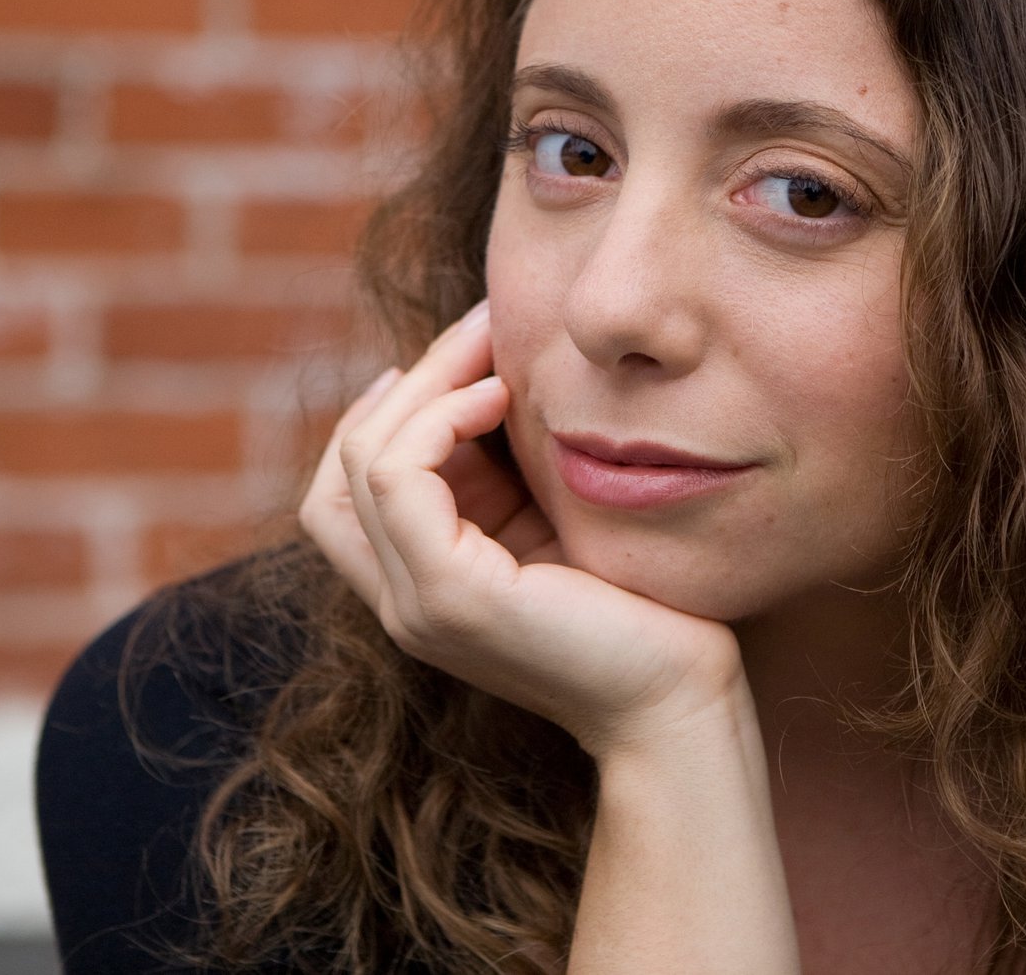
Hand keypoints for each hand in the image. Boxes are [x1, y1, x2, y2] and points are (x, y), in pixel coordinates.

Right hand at [298, 298, 749, 759]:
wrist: (683, 702)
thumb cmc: (648, 609)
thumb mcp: (561, 523)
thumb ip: (518, 474)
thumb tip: (505, 375)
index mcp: (428, 583)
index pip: (350, 485)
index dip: (395, 408)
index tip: (469, 354)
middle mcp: (405, 601)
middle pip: (342, 465)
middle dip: (411, 379)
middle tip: (483, 322)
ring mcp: (418, 604)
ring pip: (361, 460)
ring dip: (425, 384)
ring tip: (496, 350)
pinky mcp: (450, 595)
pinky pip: (398, 475)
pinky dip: (440, 417)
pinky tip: (502, 395)